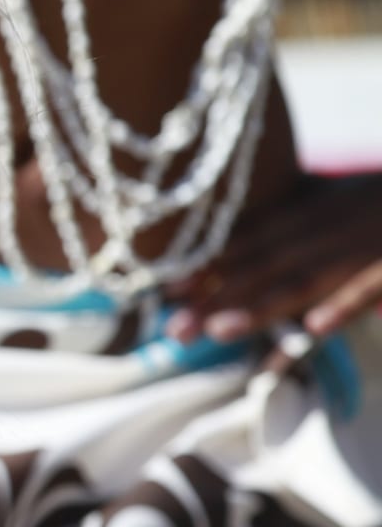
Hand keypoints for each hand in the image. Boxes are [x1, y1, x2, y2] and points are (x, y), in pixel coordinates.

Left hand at [167, 173, 381, 343]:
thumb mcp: (336, 196)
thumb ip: (296, 212)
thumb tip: (246, 241)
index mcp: (312, 207)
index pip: (249, 237)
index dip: (206, 264)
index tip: (164, 290)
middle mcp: (329, 224)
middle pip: (264, 263)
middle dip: (216, 295)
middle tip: (173, 328)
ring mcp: (363, 245)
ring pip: (307, 277)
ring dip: (262, 303)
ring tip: (221, 330)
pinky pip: (368, 286)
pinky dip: (343, 305)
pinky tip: (314, 329)